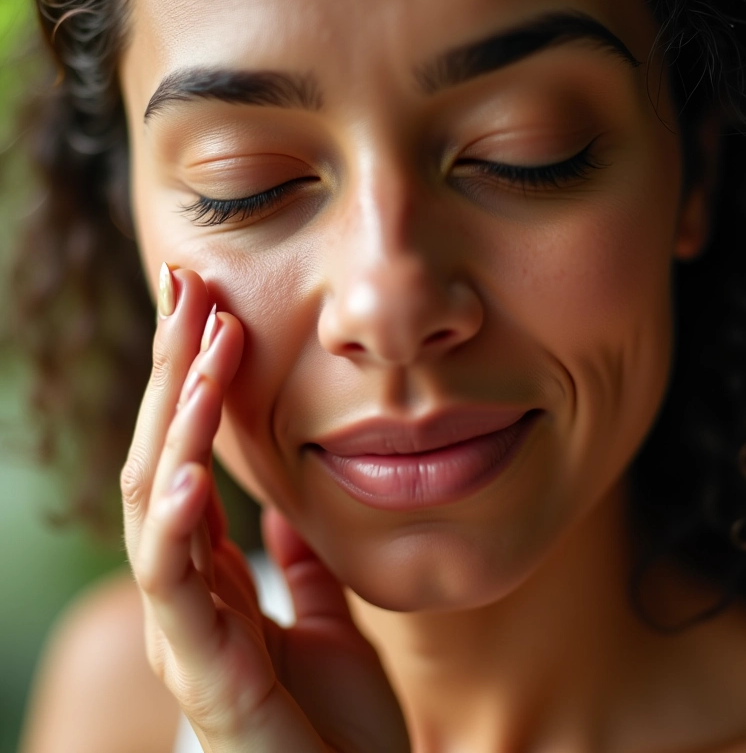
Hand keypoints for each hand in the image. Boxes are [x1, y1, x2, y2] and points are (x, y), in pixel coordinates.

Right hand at [120, 266, 409, 752]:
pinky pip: (176, 583)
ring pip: (158, 502)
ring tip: (204, 342)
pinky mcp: (205, 670)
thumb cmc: (335, 720)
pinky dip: (177, 520)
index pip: (188, 456)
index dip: (193, 383)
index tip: (211, 307)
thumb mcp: (324, 619)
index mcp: (213, 570)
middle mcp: (187, 588)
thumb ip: (301, 564)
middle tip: (190, 288)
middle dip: (175, 371)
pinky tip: (192, 467)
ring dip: (180, 417)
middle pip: (163, 457)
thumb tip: (290, 512)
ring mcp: (187, 627)